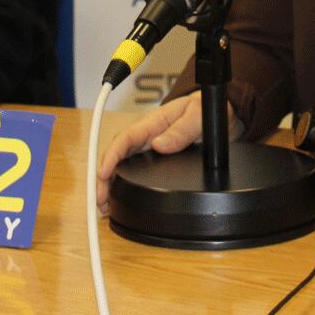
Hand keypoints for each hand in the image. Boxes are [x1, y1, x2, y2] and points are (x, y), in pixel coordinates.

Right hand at [95, 91, 207, 211]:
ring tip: (105, 204)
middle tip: (101, 199)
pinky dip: (120, 184)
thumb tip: (159, 144)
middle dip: (103, 177)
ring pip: (120, 164)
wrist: (214, 113)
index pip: (125, 138)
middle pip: (116, 155)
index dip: (111, 156)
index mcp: (152, 123)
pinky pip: (131, 169)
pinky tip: (117, 198)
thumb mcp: (197, 116)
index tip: (103, 173)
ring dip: (109, 183)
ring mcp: (147, 146)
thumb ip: (181, 130)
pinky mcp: (152, 157)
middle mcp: (145, 135)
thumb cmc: (202, 110)